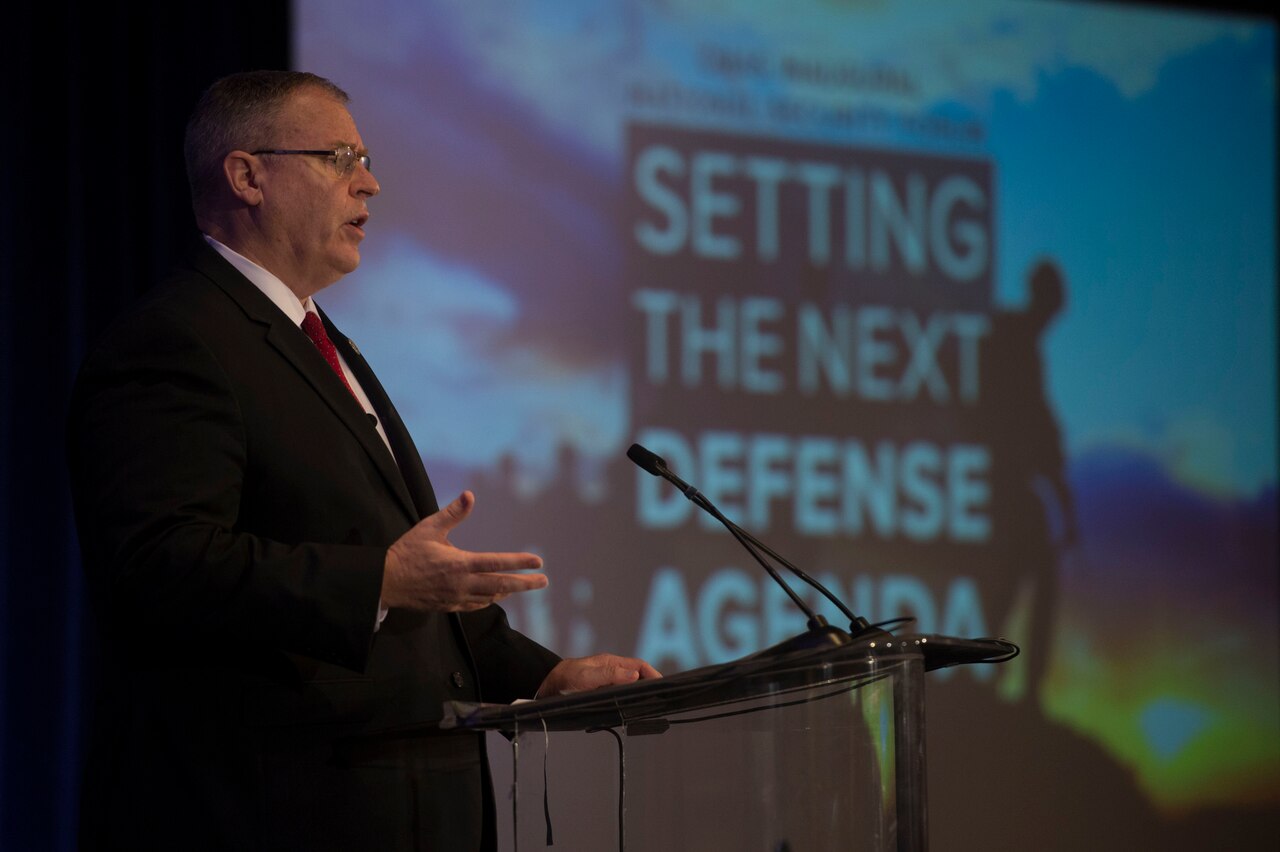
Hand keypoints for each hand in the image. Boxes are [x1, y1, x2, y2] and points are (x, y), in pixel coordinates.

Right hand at [382, 491, 546, 611]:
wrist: (385, 582)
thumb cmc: (406, 552)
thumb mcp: (429, 528)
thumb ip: (452, 513)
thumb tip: (469, 495)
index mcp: (459, 563)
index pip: (497, 563)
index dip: (520, 562)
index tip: (538, 562)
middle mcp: (462, 583)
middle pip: (501, 585)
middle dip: (524, 583)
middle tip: (543, 582)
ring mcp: (456, 597)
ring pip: (490, 597)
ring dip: (509, 591)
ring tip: (523, 586)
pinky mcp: (449, 606)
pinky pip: (475, 605)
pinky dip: (490, 600)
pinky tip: (496, 595)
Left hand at [536, 654, 661, 697]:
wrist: (547, 684)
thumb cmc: (565, 678)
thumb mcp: (587, 677)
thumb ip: (610, 675)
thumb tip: (634, 676)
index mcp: (611, 662)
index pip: (639, 666)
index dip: (653, 674)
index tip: (662, 685)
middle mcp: (611, 670)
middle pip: (637, 675)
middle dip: (650, 684)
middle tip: (659, 698)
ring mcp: (606, 680)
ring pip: (629, 685)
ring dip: (639, 692)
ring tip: (648, 705)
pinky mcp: (600, 690)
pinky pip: (619, 693)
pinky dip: (628, 698)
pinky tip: (629, 708)